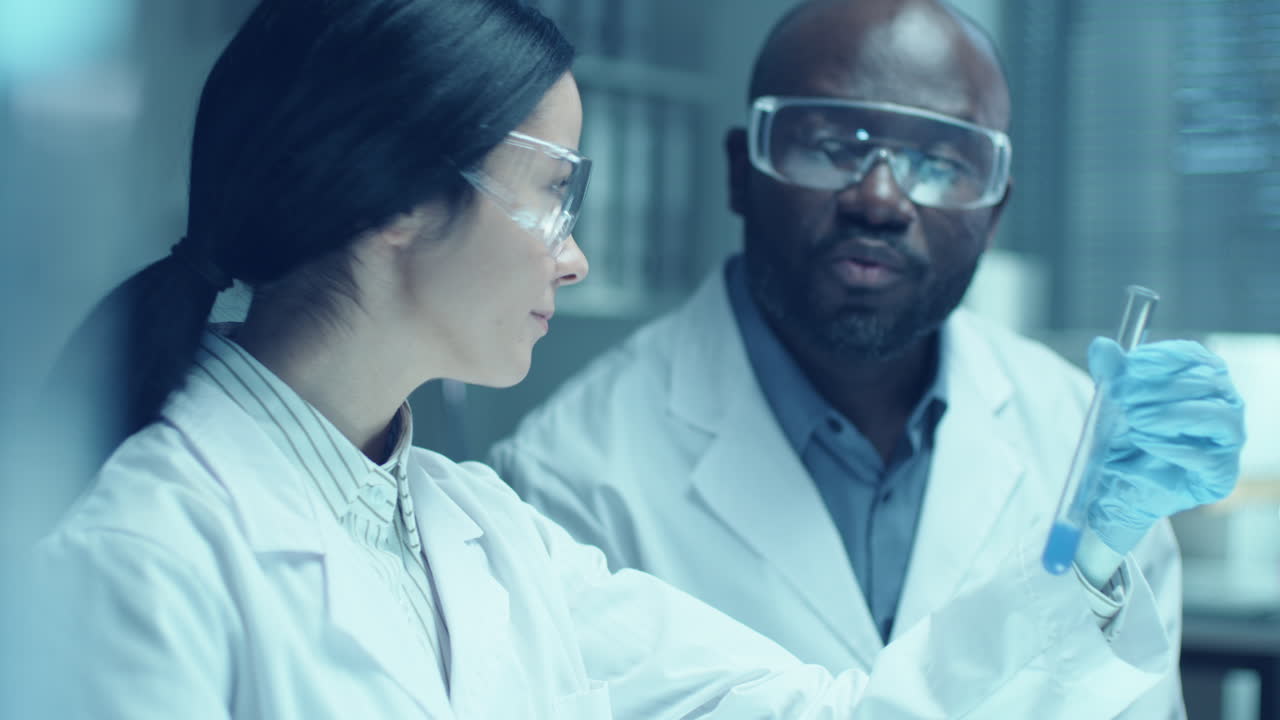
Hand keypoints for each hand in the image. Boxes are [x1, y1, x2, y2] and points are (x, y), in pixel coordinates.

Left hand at [1085, 337, 1244, 555]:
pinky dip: (1172, 447)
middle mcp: (1223, 405)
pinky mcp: (1222, 473)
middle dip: (1160, 387)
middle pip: (1206, 382)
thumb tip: (1102, 346)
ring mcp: (1227, 440)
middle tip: (1123, 396)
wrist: (1121, 486)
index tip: (1132, 363)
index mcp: (1201, 380)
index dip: (1165, 357)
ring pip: (1215, 415)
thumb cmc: (1126, 439)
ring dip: (1170, 415)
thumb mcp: (1113, 404)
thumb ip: (1111, 376)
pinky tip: (1145, 442)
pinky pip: (1207, 456)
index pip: (1195, 357)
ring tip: (1136, 421)